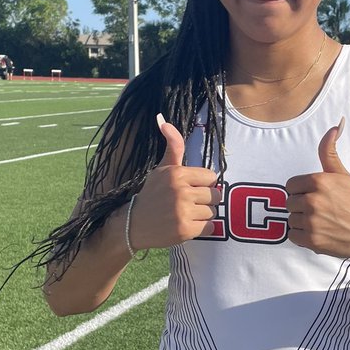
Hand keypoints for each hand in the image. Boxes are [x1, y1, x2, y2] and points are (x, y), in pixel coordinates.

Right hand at [128, 116, 219, 250]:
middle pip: (215, 195)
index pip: (211, 177)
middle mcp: (181, 191)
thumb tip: (163, 119)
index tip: (190, 189)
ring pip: (213, 212)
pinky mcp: (185, 230)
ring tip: (186, 214)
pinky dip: (202, 229)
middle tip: (189, 204)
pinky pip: (210, 228)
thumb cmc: (152, 194)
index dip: (203, 184)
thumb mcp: (162, 168)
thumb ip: (173, 146)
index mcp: (177, 174)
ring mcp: (183, 212)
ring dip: (203, 215)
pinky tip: (187, 225)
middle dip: (205, 200)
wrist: (134, 224)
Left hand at [286, 120, 349, 258]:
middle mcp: (313, 200)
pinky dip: (302, 236)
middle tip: (320, 210)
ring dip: (301, 222)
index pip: (290, 185)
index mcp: (318, 181)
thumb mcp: (343, 174)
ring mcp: (311, 222)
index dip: (301, 190)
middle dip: (301, 206)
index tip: (315, 196)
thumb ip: (330, 152)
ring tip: (320, 221)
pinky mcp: (311, 240)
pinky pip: (293, 235)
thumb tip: (335, 125)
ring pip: (290, 219)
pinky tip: (318, 233)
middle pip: (289, 202)